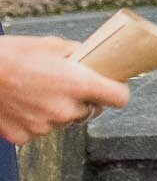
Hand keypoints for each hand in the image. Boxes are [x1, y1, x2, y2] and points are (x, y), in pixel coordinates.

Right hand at [0, 35, 129, 143]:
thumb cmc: (12, 55)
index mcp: (78, 83)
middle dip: (84, 100)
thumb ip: (77, 55)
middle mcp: (64, 108)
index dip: (119, 92)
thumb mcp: (52, 44)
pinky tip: (24, 104)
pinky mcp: (23, 136)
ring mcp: (43, 125)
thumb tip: (90, 58)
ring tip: (40, 92)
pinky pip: (39, 130)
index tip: (116, 87)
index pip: (119, 98)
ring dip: (59, 111)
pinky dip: (35, 120)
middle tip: (68, 87)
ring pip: (63, 121)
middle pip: (90, 111)